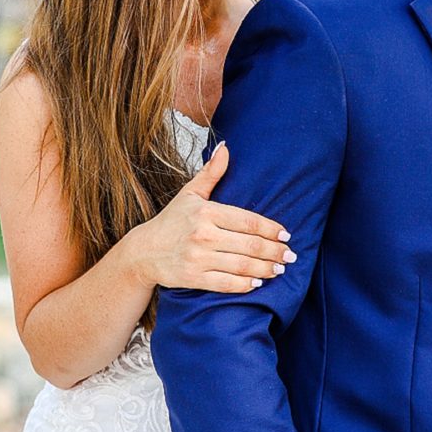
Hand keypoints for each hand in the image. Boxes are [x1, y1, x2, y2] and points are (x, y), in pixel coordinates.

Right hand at [125, 143, 294, 293]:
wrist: (142, 252)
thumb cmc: (171, 221)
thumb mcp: (190, 194)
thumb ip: (211, 173)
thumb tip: (226, 147)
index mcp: (206, 212)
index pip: (248, 221)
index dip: (271, 229)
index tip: (286, 235)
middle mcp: (202, 234)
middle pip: (249, 245)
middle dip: (274, 251)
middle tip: (289, 255)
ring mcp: (197, 258)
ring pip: (241, 265)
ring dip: (265, 269)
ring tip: (279, 269)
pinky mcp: (193, 278)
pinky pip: (226, 284)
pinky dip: (245, 285)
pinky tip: (258, 283)